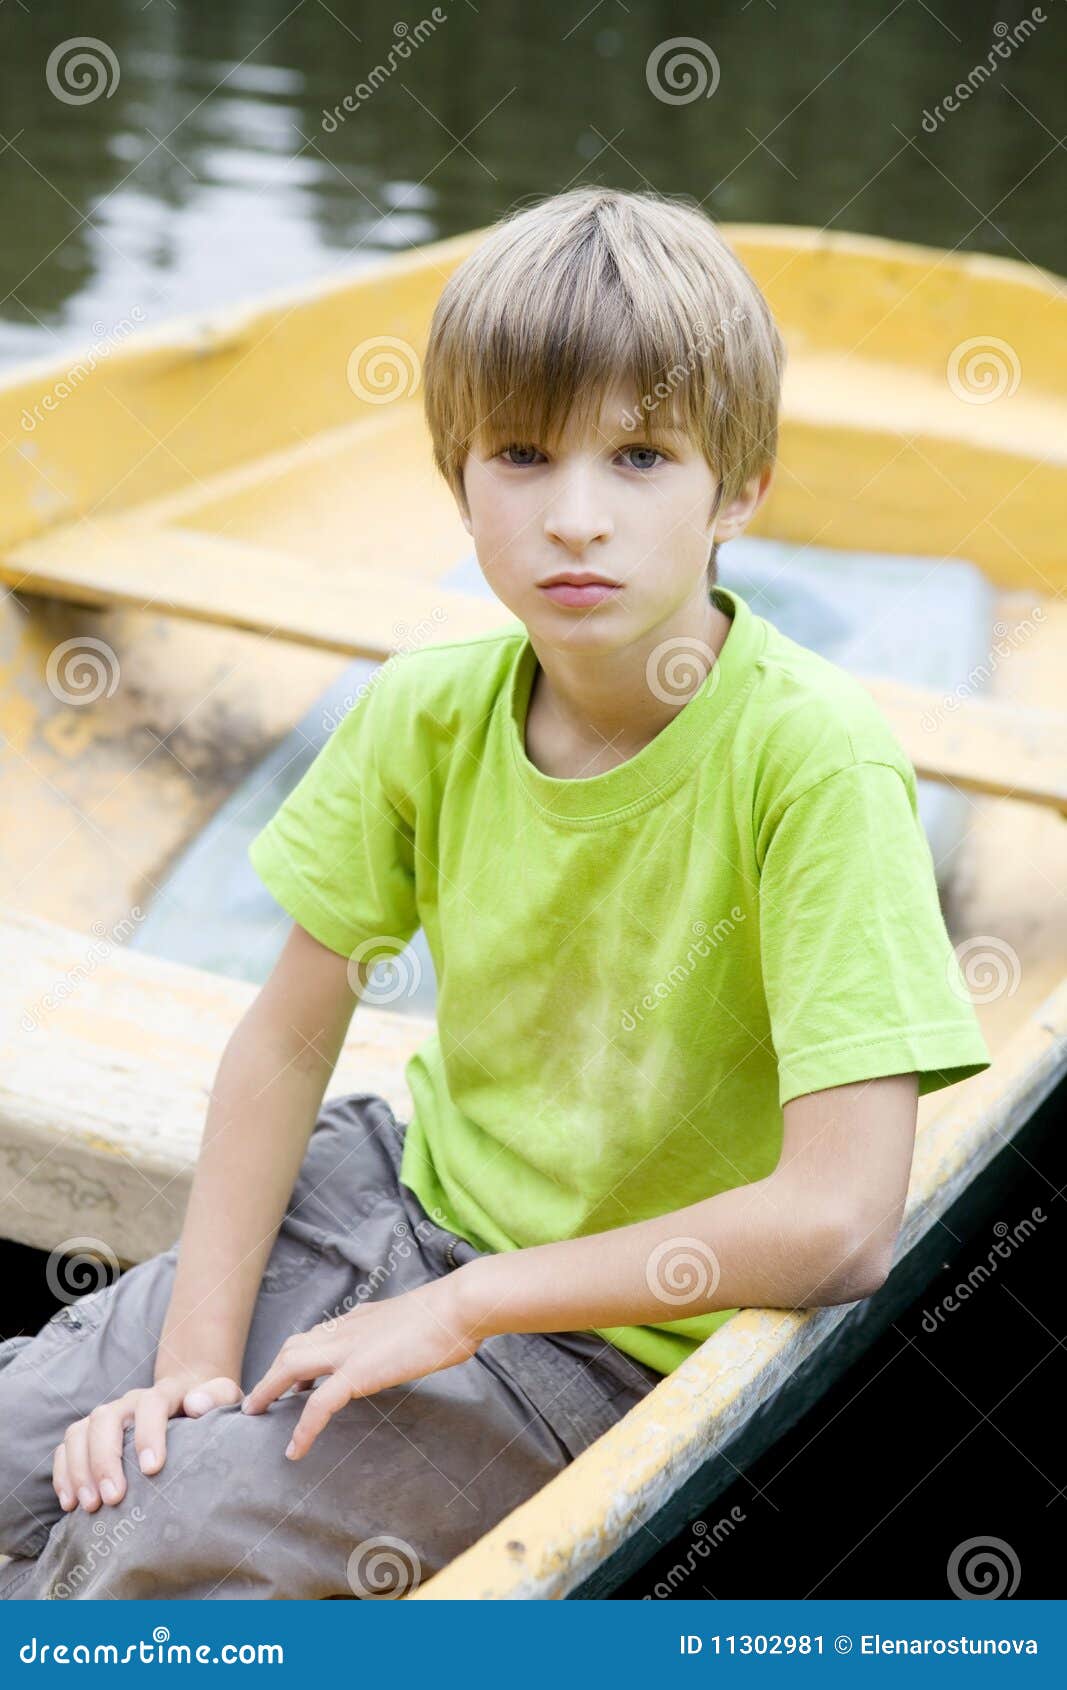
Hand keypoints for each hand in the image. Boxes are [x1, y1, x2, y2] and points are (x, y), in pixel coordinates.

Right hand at [52, 1369, 242, 1513]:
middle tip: (114, 1498)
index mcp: (163, 1394)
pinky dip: (63, 1473)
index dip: (149, 1433)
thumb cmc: (207, 1406)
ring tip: (90, 1506)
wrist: (188, 1397)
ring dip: (80, 1469)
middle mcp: (129, 1402)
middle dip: (105, 1459)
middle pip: (106, 1418)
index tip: (152, 1468)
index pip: (151, 1404)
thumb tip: (196, 1405)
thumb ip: (217, 1395)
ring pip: (80, 1431)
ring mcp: (107, 1417)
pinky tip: (70, 1502)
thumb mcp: (223, 1397)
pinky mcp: (90, 1434)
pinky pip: (66, 1447)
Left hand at [241, 1275, 481, 1460]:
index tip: (288, 1381)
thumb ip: (391, 1331)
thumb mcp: (409, 1321)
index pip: (315, 1336)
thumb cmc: (447, 1316)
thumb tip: (394, 1342)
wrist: (457, 1308)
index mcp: (358, 1320)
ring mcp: (348, 1349)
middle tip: (258, 1401)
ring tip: (257, 1415)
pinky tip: (295, 1450)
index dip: (295, 1358)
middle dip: (270, 1374)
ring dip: (269, 1390)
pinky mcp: (358, 1372)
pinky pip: (319, 1405)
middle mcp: (345, 1330)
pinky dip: (303, 1429)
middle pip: (292, 1348)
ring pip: (291, 1366)